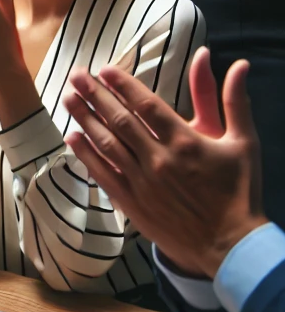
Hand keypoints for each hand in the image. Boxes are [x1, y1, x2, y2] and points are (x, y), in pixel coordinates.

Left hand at [63, 48, 267, 279]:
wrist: (232, 247)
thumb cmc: (239, 192)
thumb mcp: (243, 142)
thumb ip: (232, 100)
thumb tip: (238, 64)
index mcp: (184, 141)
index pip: (146, 105)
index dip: (123, 85)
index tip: (103, 70)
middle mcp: (159, 159)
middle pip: (119, 120)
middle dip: (95, 95)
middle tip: (76, 75)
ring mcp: (143, 182)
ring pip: (107, 144)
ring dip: (85, 118)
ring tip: (68, 98)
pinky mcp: (133, 203)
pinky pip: (104, 174)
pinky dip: (86, 155)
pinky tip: (72, 138)